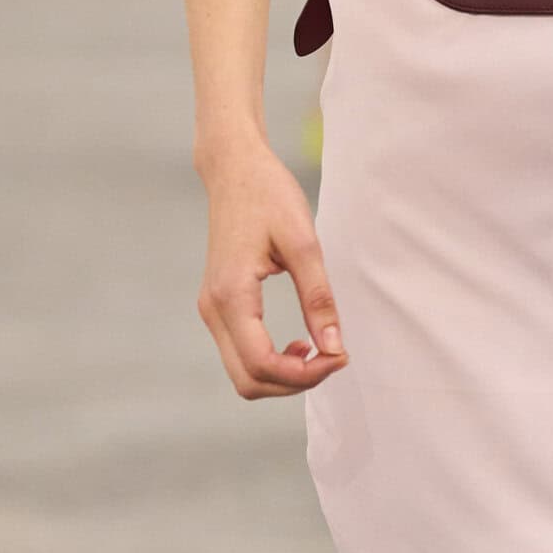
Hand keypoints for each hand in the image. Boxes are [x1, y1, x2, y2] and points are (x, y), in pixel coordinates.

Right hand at [195, 135, 348, 398]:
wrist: (234, 169)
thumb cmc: (269, 196)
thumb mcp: (304, 242)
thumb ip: (319, 297)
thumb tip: (334, 347)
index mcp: (232, 295)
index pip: (263, 364)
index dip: (305, 374)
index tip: (341, 356)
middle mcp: (213, 309)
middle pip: (248, 381)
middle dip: (294, 382)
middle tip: (334, 358)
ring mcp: (211, 309)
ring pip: (242, 373)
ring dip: (283, 376)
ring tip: (319, 351)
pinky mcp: (218, 305)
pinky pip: (240, 353)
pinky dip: (270, 362)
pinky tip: (298, 343)